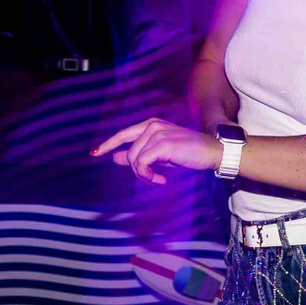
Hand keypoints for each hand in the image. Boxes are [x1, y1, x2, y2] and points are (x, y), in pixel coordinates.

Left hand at [91, 117, 222, 184]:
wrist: (211, 152)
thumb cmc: (188, 154)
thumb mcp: (160, 155)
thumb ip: (139, 154)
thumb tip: (115, 158)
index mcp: (151, 124)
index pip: (123, 134)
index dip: (108, 144)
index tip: (94, 153)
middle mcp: (152, 125)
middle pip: (128, 151)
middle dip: (135, 169)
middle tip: (150, 178)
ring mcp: (157, 133)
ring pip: (134, 159)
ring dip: (143, 174)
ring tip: (157, 178)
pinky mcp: (162, 144)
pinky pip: (142, 163)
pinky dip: (148, 175)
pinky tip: (160, 180)